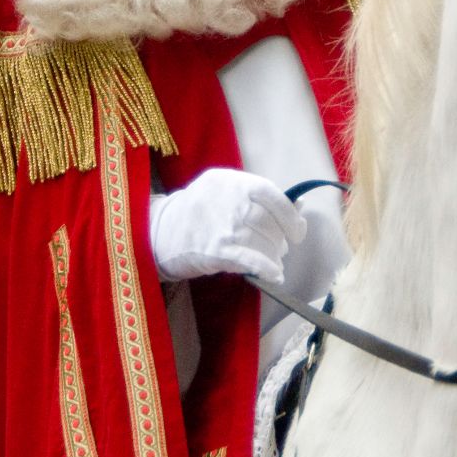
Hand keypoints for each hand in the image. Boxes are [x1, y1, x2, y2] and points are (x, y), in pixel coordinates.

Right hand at [149, 168, 306, 283]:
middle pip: (269, 222)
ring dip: (273, 257)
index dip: (290, 215)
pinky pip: (253, 260)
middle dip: (279, 240)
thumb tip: (299, 207)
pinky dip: (268, 269)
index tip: (297, 231)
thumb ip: (256, 198)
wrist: (157, 232)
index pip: (271, 194)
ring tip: (272, 262)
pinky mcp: (217, 250)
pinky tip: (274, 275)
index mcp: (231, 181)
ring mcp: (223, 225)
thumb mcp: (222, 192)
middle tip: (279, 249)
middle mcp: (230, 200)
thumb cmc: (197, 213)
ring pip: (264, 243)